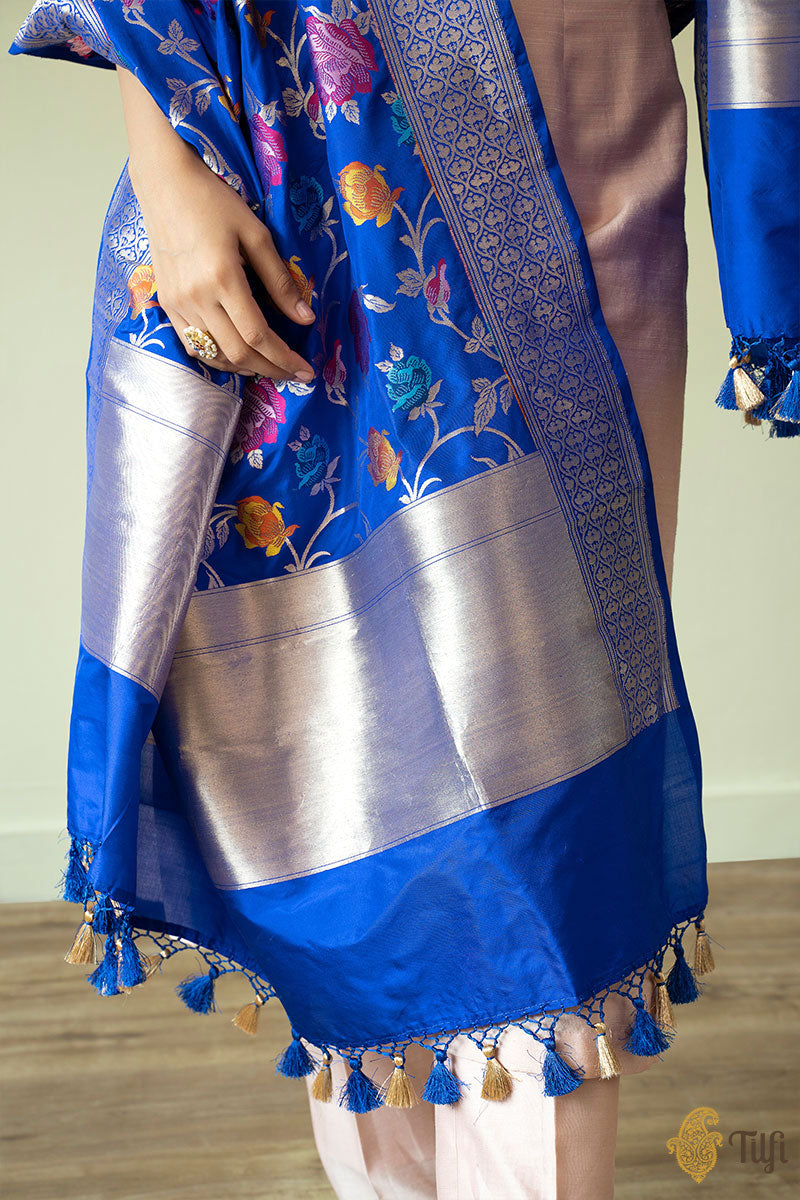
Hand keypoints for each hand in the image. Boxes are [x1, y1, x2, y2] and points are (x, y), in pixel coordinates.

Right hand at [118, 66, 314, 380]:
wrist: (164, 185)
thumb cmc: (214, 202)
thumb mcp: (256, 234)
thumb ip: (280, 281)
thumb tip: (305, 319)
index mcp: (223, 278)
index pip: (257, 336)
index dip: (284, 359)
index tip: (306, 371)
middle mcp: (197, 297)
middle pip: (238, 353)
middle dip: (271, 369)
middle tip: (294, 375)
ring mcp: (178, 303)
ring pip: (215, 354)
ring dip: (246, 368)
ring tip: (271, 367)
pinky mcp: (167, 303)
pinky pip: (194, 345)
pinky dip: (218, 357)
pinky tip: (238, 356)